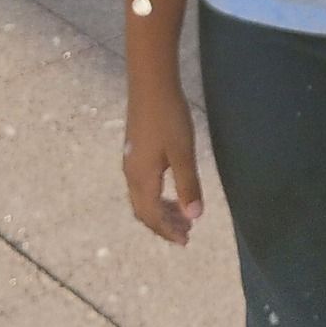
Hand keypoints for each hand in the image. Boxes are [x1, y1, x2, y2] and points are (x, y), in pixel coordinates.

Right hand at [124, 83, 203, 245]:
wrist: (151, 85)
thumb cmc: (169, 118)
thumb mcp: (183, 153)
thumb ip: (188, 185)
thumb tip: (194, 217)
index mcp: (142, 179)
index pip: (152, 216)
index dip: (168, 231)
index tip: (185, 240)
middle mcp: (131, 175)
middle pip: (144, 211)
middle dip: (164, 225)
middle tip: (186, 234)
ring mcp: (131, 163)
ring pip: (143, 199)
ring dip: (161, 211)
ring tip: (182, 216)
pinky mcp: (135, 152)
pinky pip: (143, 186)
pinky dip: (157, 197)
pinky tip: (171, 191)